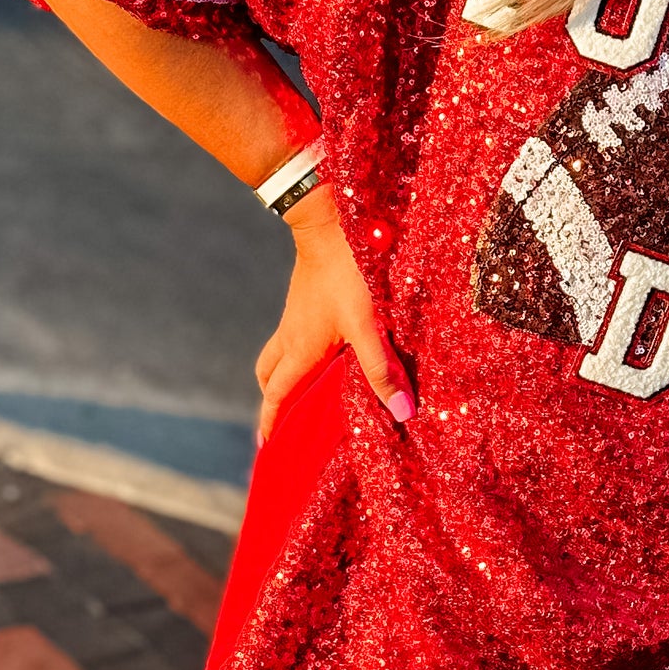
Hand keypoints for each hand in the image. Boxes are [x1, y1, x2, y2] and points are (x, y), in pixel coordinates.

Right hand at [255, 190, 413, 440]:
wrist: (327, 224)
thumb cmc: (350, 276)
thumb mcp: (368, 326)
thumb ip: (382, 368)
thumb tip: (402, 412)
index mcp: (301, 350)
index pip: (277, 395)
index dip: (271, 421)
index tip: (266, 445)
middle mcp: (290, 336)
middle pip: (269, 376)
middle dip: (272, 400)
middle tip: (282, 419)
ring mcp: (294, 317)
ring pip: (274, 354)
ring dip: (280, 375)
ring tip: (299, 389)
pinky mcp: (302, 302)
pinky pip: (288, 337)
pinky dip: (294, 354)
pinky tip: (321, 350)